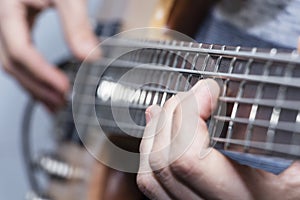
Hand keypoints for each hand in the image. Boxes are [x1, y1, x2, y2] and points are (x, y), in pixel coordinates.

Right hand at [0, 0, 98, 111]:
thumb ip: (76, 25)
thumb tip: (90, 56)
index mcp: (7, 11)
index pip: (20, 51)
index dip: (42, 74)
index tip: (64, 89)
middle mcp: (1, 20)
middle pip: (12, 63)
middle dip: (37, 86)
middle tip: (60, 103)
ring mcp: (6, 25)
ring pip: (12, 63)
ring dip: (33, 85)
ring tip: (54, 102)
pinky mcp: (16, 26)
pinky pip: (18, 55)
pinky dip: (33, 73)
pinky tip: (46, 83)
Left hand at [137, 79, 299, 199]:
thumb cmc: (295, 185)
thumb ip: (296, 106)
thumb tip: (299, 45)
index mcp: (249, 195)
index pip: (189, 159)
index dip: (188, 115)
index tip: (207, 90)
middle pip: (167, 161)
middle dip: (173, 116)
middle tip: (191, 96)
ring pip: (152, 175)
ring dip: (155, 132)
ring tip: (167, 108)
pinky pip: (152, 185)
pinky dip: (148, 151)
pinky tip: (157, 130)